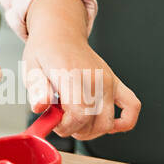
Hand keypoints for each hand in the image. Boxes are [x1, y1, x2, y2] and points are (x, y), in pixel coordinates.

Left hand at [22, 33, 141, 140]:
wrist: (60, 33)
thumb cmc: (46, 50)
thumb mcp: (31, 67)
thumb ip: (36, 89)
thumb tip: (40, 107)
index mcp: (72, 74)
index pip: (79, 114)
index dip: (65, 126)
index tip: (53, 121)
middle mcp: (95, 78)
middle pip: (94, 122)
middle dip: (74, 130)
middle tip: (60, 119)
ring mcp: (108, 80)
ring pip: (108, 122)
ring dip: (91, 130)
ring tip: (75, 119)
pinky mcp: (115, 82)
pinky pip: (132, 106)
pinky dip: (124, 122)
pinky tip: (107, 125)